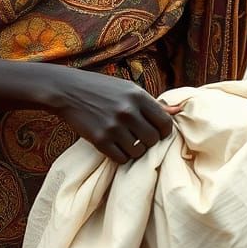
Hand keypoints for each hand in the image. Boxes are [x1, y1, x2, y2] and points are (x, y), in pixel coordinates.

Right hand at [51, 68, 178, 163]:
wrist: (68, 91)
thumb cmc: (102, 89)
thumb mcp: (129, 89)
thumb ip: (153, 104)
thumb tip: (179, 111)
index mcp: (138, 96)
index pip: (165, 123)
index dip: (163, 131)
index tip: (155, 131)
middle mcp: (128, 111)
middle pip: (152, 140)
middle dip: (148, 141)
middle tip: (138, 136)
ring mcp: (113, 126)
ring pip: (138, 152)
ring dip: (134, 150)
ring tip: (125, 140)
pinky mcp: (100, 140)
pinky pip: (121, 159)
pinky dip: (120, 156)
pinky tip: (114, 146)